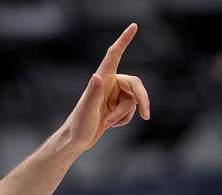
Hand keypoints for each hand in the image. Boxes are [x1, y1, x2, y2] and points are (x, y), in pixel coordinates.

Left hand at [59, 23, 151, 154]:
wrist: (75, 142)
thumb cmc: (78, 125)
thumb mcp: (87, 109)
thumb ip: (93, 92)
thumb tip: (97, 76)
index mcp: (102, 79)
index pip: (114, 55)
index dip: (124, 40)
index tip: (134, 26)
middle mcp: (108, 84)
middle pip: (135, 84)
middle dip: (141, 100)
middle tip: (146, 114)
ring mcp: (112, 96)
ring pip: (133, 101)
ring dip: (124, 115)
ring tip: (108, 124)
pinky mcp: (115, 107)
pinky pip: (130, 111)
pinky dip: (124, 120)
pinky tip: (110, 125)